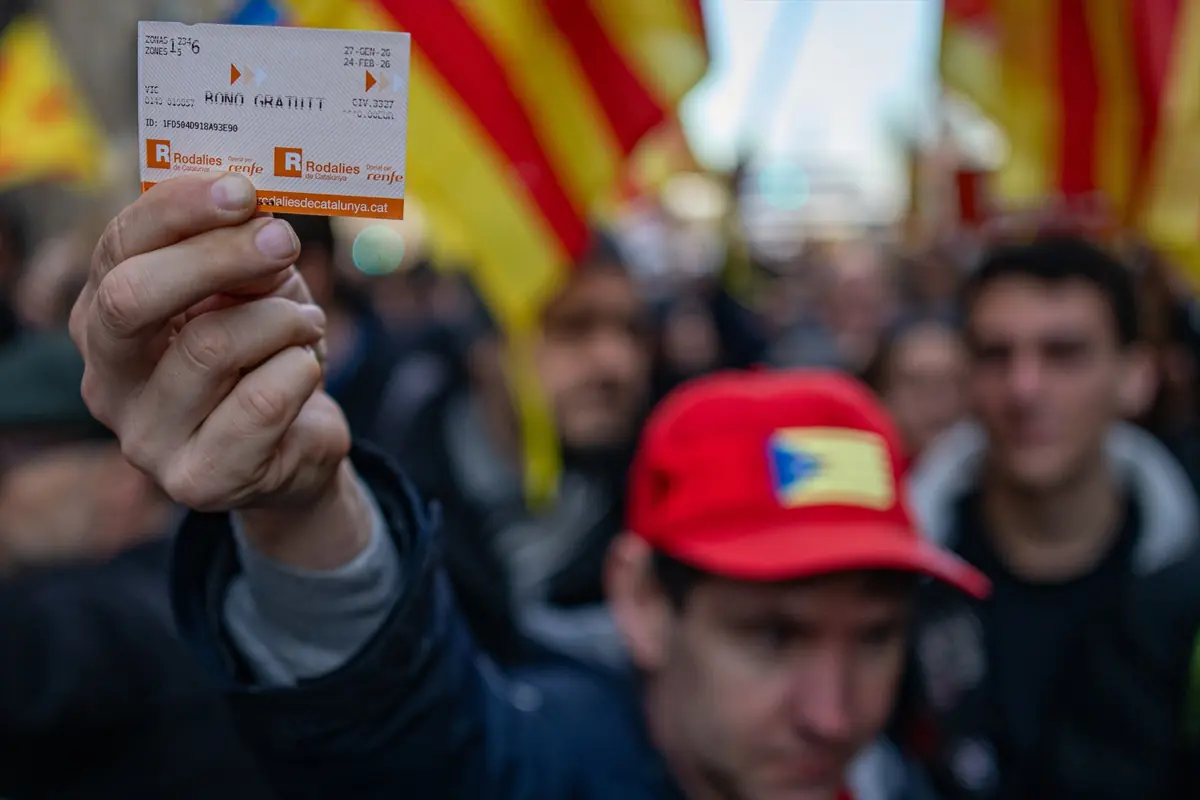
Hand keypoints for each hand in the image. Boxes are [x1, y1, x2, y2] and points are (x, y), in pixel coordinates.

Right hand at [70, 173, 350, 516]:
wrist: (297, 446)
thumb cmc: (265, 354)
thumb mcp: (253, 291)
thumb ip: (241, 254)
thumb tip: (256, 220)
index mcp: (104, 318)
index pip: (117, 249)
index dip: (178, 209)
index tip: (242, 189)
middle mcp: (106, 380)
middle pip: (132, 297)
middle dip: (217, 257)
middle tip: (283, 241)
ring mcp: (144, 438)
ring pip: (211, 345)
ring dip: (281, 321)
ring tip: (307, 325)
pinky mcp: (197, 479)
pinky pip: (262, 400)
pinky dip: (301, 369)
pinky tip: (307, 370)